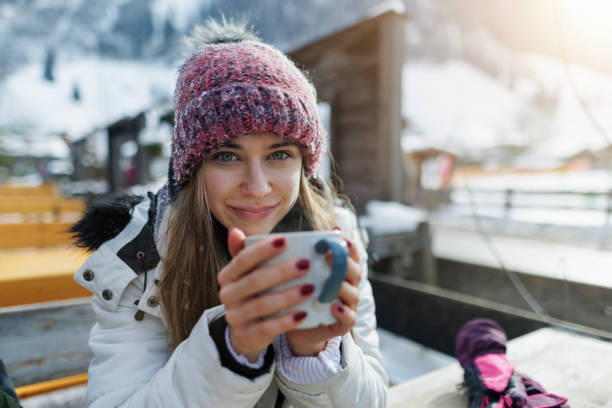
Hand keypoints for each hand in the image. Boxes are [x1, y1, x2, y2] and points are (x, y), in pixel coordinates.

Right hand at [217, 228, 314, 361]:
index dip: (263, 250)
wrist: (246, 332)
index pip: (243, 259)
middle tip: (307, 264)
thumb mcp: (248, 273)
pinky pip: (268, 328)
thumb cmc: (254, 293)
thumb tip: (236, 230)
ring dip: (288, 296)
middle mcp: (227, 295)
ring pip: (262, 305)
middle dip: (282, 272)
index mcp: (227, 275)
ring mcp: (235, 317)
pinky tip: (303, 313)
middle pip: (255, 281)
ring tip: (311, 288)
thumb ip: (246, 251)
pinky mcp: (247, 335)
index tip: (286, 240)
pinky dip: (286, 321)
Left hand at [285, 236, 361, 355]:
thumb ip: (299, 260)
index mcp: (340, 271)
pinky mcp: (344, 324)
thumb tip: (285, 238)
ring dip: (343, 288)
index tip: (339, 238)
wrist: (296, 326)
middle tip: (328, 257)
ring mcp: (348, 305)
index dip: (349, 246)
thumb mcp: (298, 276)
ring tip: (331, 284)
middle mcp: (348, 286)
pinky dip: (344, 312)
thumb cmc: (297, 295)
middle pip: (355, 272)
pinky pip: (349, 318)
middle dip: (344, 263)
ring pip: (353, 293)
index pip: (351, 255)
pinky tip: (334, 307)